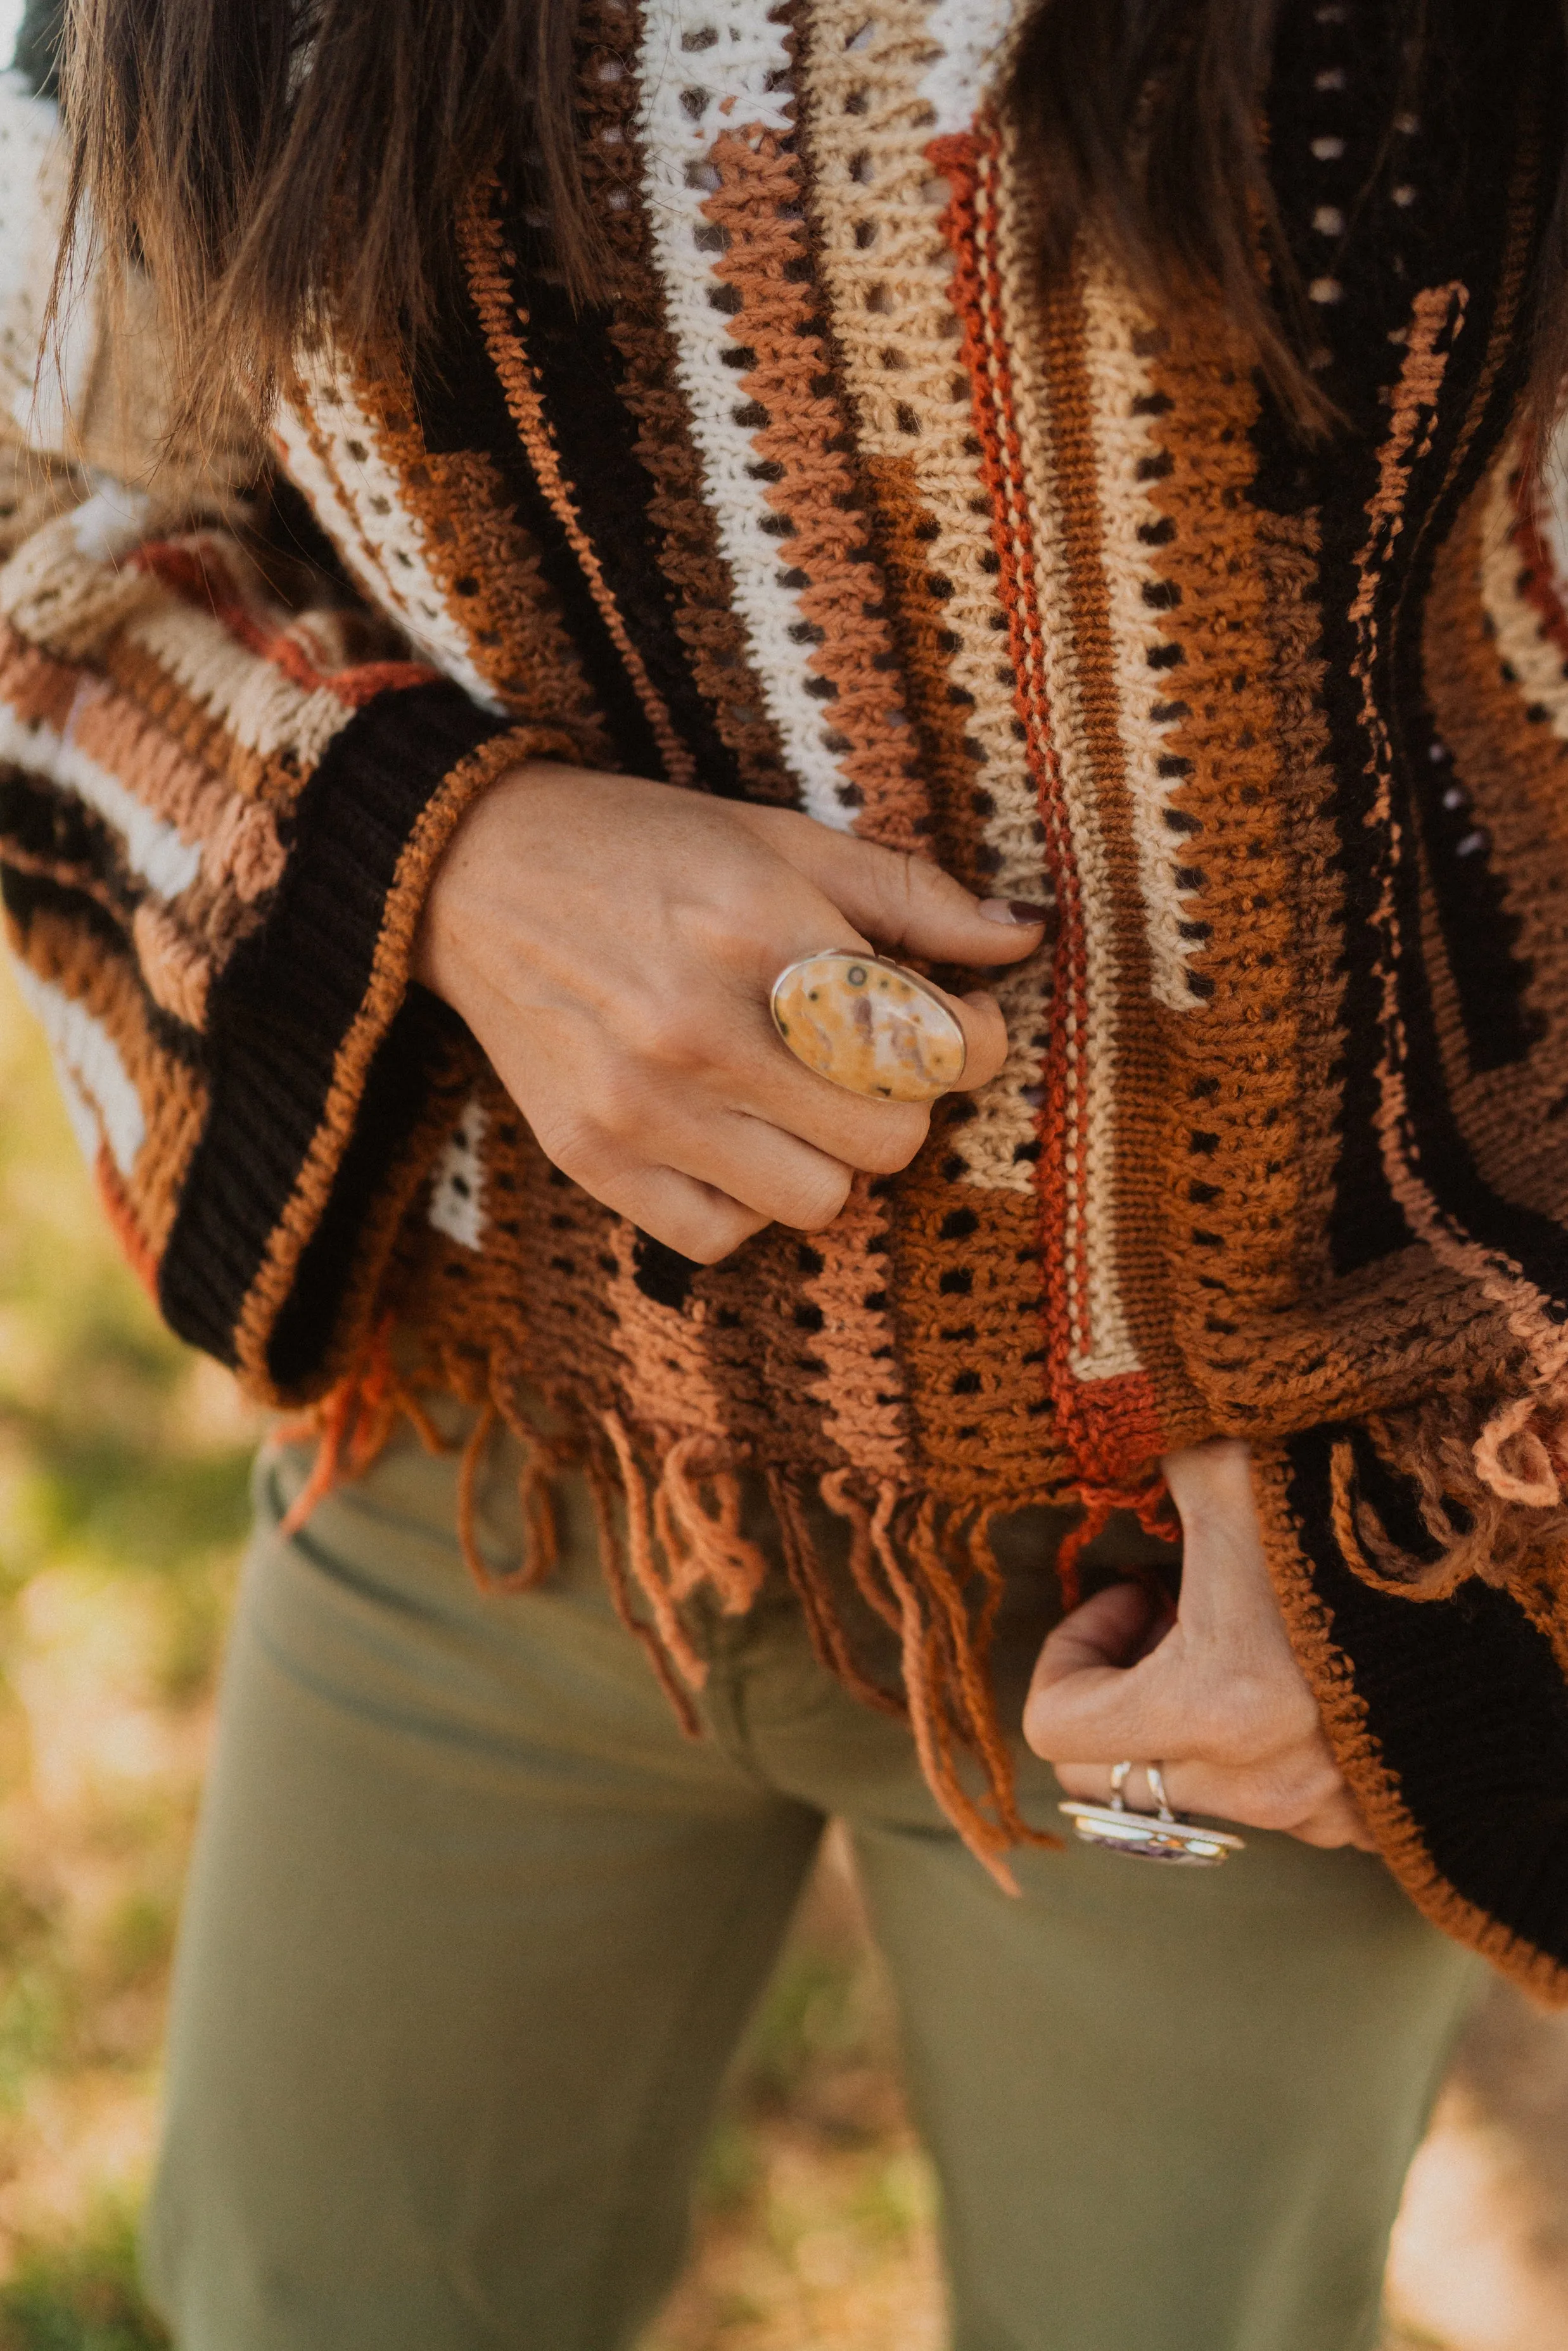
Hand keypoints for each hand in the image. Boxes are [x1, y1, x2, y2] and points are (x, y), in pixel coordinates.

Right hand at [413, 762, 1048, 1262]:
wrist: (469, 874)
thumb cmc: (644, 847)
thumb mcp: (780, 837)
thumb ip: (908, 892)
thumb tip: (1026, 936)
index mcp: (758, 929)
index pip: (929, 1044)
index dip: (974, 1044)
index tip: (958, 1026)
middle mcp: (699, 1028)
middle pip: (888, 1138)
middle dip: (903, 1103)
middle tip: (874, 1063)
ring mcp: (640, 1107)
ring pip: (819, 1201)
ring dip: (829, 1157)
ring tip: (798, 1099)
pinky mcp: (591, 1160)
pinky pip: (722, 1238)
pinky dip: (746, 1202)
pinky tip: (731, 1136)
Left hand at [1023, 1441, 1373, 1849]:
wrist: (1506, 1569)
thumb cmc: (1365, 1513)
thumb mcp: (1242, 1467)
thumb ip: (1158, 1458)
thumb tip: (1112, 1431)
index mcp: (1216, 1706)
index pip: (1054, 1730)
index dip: (1070, 1651)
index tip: (1131, 1590)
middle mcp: (1264, 1782)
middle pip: (1110, 1776)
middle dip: (1121, 1693)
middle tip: (1170, 1613)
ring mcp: (1321, 1811)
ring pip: (1194, 1787)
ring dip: (1188, 1713)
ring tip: (1241, 1627)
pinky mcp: (1368, 1821)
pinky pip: (1272, 1799)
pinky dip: (1258, 1741)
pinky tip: (1299, 1665)